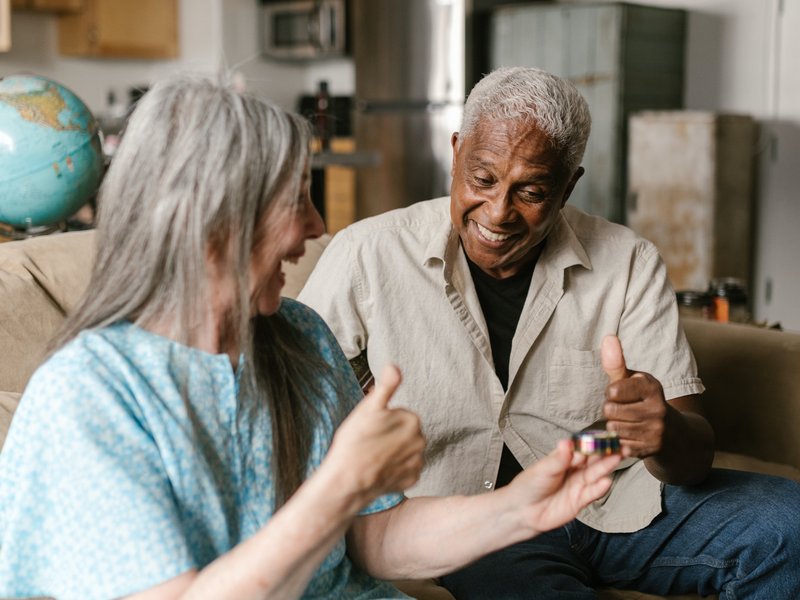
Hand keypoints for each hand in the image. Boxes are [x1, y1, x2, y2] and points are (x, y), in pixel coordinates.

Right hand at [324, 365, 424, 504]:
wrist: (348, 480)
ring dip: (393, 451)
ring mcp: (417, 462)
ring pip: (405, 450)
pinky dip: (395, 469)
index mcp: (412, 419)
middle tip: (369, 441)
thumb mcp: (368, 408)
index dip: (382, 419)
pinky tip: (379, 469)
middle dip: (390, 434)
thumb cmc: (355, 442)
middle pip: (404, 432)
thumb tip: (395, 367)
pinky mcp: (412, 479)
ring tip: (373, 455)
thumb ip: (386, 386)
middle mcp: (421, 441)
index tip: (369, 427)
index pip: (398, 414)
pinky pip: (405, 469)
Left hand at [508, 440, 619, 534]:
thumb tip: (567, 442)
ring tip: (618, 457)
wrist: (522, 511)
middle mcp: (574, 471)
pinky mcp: (579, 501)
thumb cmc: (529, 485)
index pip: (582, 448)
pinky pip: (592, 493)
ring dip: (607, 466)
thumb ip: (558, 458)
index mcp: (565, 458)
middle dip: (607, 453)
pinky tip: (606, 481)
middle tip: (620, 445)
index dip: (594, 442)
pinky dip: (600, 488)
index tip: (606, 435)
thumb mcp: (543, 469)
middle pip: (594, 460)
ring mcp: (578, 485)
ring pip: (596, 474)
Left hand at [601, 335, 668, 457]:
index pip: (613, 390)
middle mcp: (658, 408)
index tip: (621, 393)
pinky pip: (619, 444)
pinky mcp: (651, 449)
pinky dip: (620, 440)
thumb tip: (608, 337)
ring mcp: (656, 430)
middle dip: (611, 410)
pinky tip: (632, 435)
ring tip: (628, 421)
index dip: (611, 393)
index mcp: (652, 386)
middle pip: (610, 410)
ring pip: (613, 428)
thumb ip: (616, 362)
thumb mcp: (632, 379)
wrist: (673, 432)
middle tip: (625, 409)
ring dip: (614, 425)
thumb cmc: (643, 399)